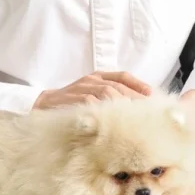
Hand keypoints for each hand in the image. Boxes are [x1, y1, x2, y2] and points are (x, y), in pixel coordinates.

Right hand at [33, 71, 152, 109]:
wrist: (43, 105)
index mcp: (98, 76)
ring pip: (106, 92)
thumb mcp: (91, 96)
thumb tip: (135, 108)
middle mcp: (91, 80)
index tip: (151, 94)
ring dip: (121, 103)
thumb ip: (110, 98)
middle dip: (133, 97)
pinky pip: (90, 103)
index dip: (138, 84)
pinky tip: (112, 119)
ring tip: (134, 115)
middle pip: (117, 86)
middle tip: (147, 110)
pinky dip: (102, 109)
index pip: (122, 76)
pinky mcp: (72, 99)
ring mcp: (81, 88)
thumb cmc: (73, 103)